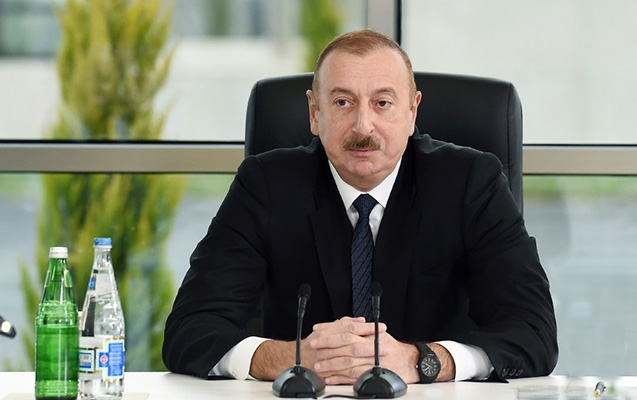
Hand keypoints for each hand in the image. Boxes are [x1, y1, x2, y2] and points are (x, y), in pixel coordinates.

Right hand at [249, 316, 378, 381]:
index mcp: (329, 333)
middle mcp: (328, 346)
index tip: (381, 327)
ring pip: (350, 361)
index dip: (367, 328)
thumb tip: (361, 320)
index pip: (351, 328)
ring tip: (381, 359)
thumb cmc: (313, 343)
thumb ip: (343, 323)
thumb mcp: (326, 328)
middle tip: (387, 345)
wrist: (294, 359)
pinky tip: (368, 373)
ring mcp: (328, 361)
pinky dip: (357, 374)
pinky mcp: (328, 374)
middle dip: (371, 345)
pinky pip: (344, 376)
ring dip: (367, 361)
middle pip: (353, 345)